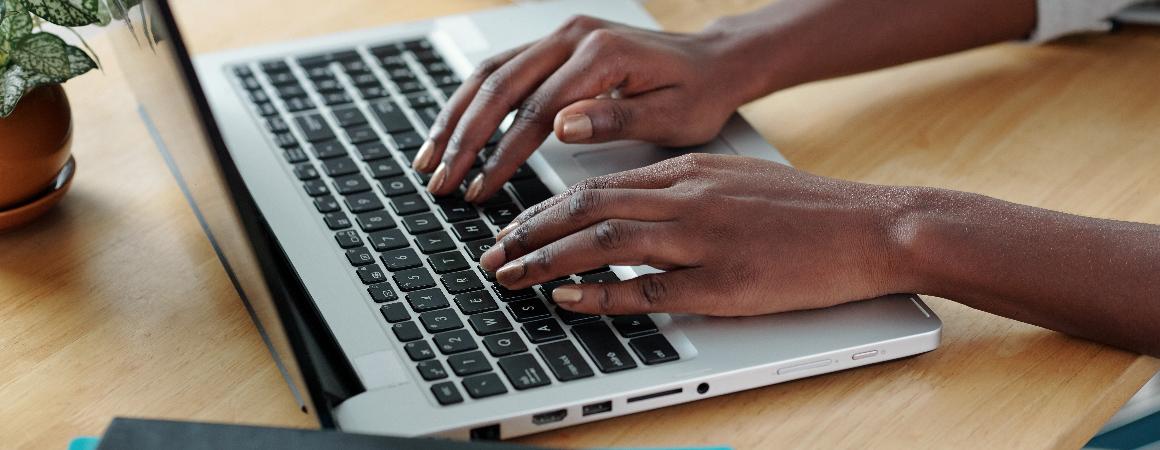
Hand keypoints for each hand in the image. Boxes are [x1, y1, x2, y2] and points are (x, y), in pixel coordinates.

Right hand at [412, 15, 754, 201]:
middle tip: (438, 180)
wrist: (714, 61)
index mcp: (602, 55)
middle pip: (500, 87)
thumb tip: (560, 126)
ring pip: (491, 74)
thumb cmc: (699, 94)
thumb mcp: (672, 116)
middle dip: (463, 139)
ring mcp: (561, 37)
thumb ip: (616, 120)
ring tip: (428, 159)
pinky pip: (502, 69)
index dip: (503, 155)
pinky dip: (472, 101)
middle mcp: (573, 37)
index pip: (536, 110)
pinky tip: (453, 129)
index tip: (481, 189)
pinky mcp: (556, 45)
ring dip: (455, 117)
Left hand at [477, 153, 913, 315]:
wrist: (869, 227)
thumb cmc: (804, 210)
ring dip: (548, 259)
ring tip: (511, 275)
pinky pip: (648, 288)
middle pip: (587, 208)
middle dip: (530, 232)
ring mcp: (703, 239)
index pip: (596, 186)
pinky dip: (601, 293)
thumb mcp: (732, 180)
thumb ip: (678, 192)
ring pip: (605, 241)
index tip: (513, 228)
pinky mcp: (724, 282)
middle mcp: (687, 198)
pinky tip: (568, 298)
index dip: (545, 210)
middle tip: (493, 254)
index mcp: (687, 173)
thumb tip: (627, 210)